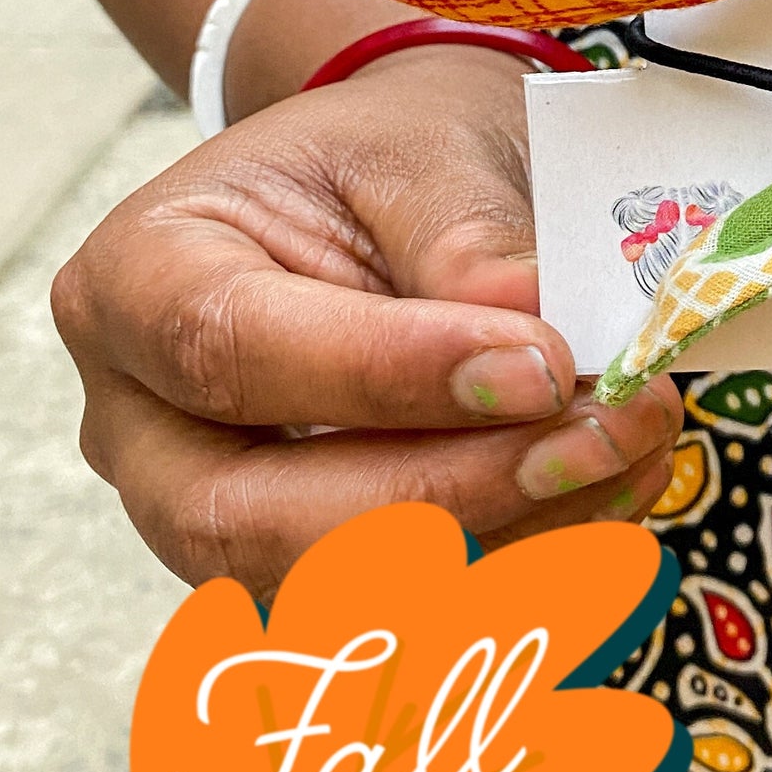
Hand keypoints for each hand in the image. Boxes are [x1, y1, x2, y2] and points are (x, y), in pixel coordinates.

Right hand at [53, 47, 681, 598]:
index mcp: (138, 282)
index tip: (539, 366)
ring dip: (505, 546)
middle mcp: (145, 431)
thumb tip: (539, 347)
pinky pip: (400, 623)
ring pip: (330, 597)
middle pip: (252, 519)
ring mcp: (213, 524)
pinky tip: (619, 496)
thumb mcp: (425, 148)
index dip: (387, 376)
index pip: (230, 351)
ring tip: (633, 450)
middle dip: (446, 497)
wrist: (400, 199)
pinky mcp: (303, 580)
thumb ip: (468, 241)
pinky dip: (524, 574)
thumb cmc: (394, 158)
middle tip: (601, 434)